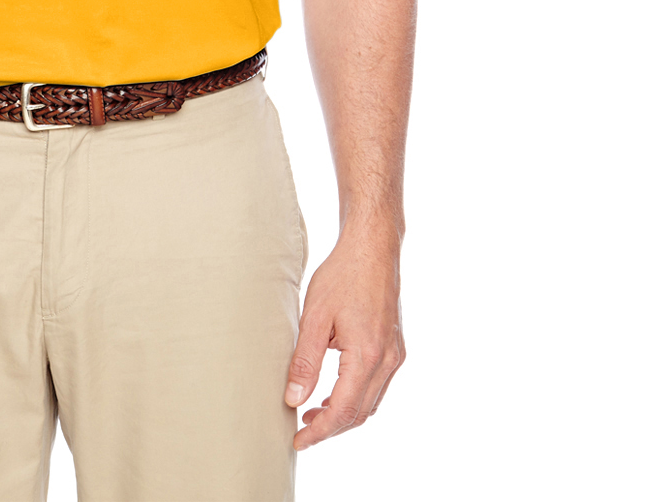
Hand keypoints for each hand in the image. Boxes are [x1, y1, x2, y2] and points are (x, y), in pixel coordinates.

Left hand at [283, 228, 404, 449]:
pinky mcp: (395, 348)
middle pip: (359, 413)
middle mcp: (387, 361)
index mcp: (367, 356)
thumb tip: (294, 400)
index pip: (343, 410)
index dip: (320, 432)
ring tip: (312, 414)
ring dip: (343, 415)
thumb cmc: (342, 275)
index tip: (298, 441)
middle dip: (330, 428)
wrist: (373, 248)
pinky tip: (334, 391)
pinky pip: (377, 386)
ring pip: (370, 403)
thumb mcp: (314, 316)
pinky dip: (356, 398)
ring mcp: (395, 356)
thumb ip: (305, 361)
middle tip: (301, 432)